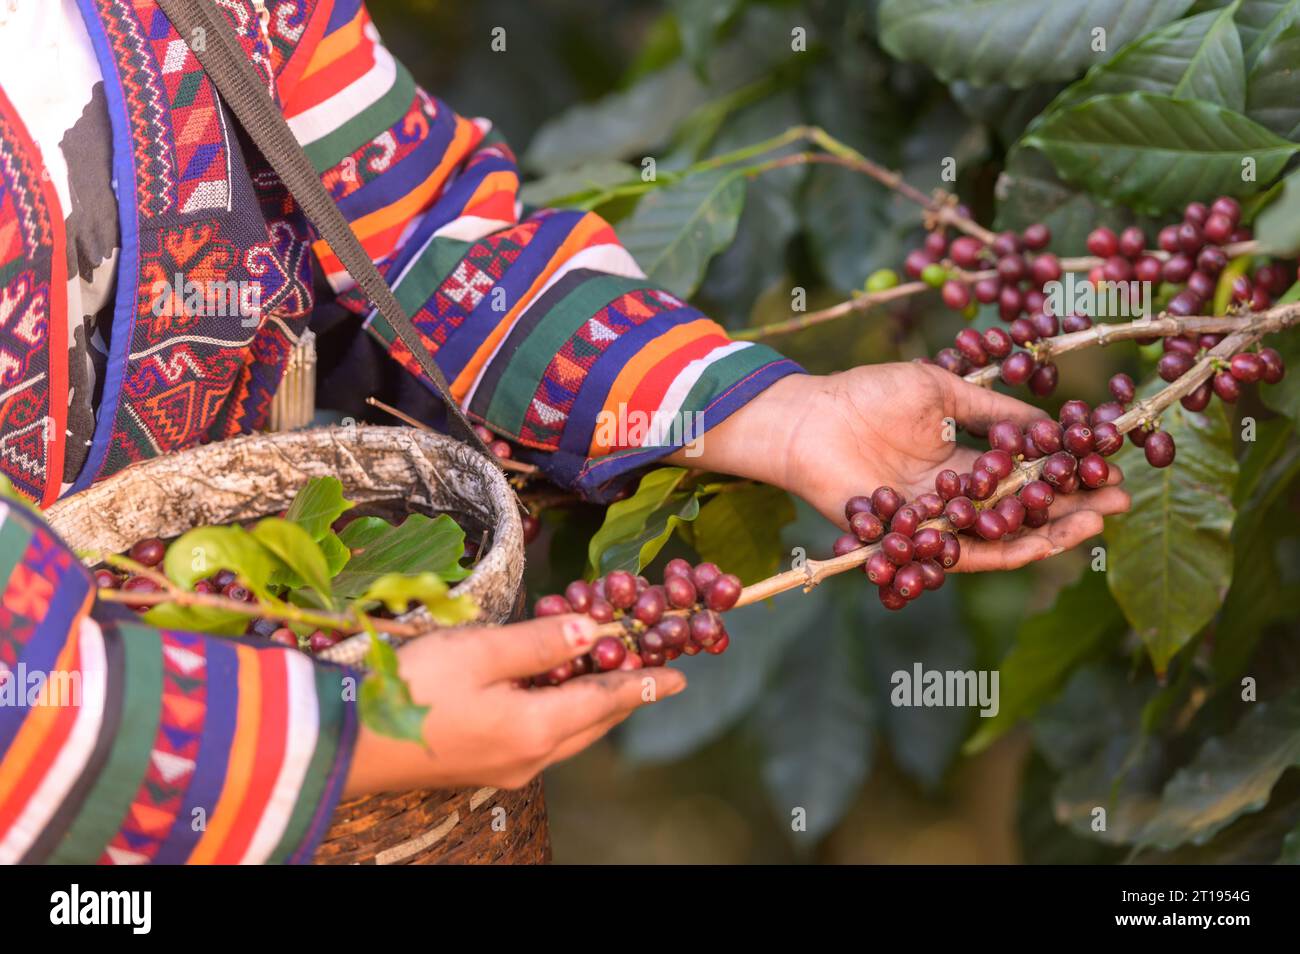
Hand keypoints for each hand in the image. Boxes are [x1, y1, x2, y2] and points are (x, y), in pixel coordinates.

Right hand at [343, 614, 684, 795]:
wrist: (346, 743)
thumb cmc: (411, 689)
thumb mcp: (479, 652)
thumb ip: (539, 641)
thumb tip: (590, 630)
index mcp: (536, 728)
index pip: (606, 701)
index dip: (644, 684)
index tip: (680, 676)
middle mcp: (529, 756)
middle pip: (592, 723)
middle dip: (623, 695)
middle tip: (651, 672)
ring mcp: (504, 768)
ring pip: (566, 734)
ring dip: (589, 704)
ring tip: (604, 673)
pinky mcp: (480, 766)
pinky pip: (538, 738)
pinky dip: (556, 712)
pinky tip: (545, 690)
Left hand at [679, 363, 1129, 570]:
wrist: (806, 416)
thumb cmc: (866, 394)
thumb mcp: (940, 391)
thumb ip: (993, 411)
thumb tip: (1051, 424)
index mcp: (964, 463)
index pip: (1027, 478)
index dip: (1069, 477)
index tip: (1112, 468)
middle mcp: (954, 499)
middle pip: (1022, 515)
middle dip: (1072, 511)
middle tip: (1117, 505)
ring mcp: (932, 522)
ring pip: (997, 540)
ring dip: (1045, 535)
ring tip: (1089, 525)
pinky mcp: (907, 539)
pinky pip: (954, 552)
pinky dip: (992, 548)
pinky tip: (1035, 539)